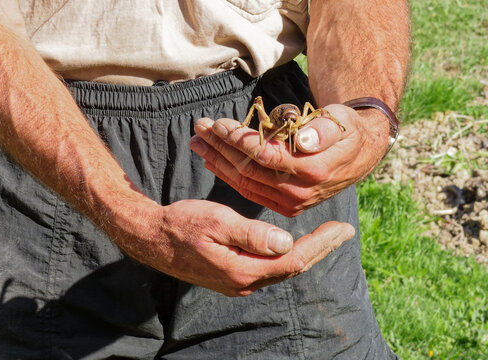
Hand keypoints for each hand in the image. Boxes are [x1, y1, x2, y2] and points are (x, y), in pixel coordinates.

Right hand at [139, 200, 353, 296]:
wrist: (152, 239)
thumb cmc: (182, 224)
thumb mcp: (217, 222)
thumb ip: (252, 234)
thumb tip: (287, 243)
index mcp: (242, 270)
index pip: (292, 260)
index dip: (321, 245)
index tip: (342, 229)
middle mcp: (242, 283)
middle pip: (290, 268)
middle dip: (320, 249)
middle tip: (343, 232)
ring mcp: (236, 283)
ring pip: (279, 270)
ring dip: (304, 253)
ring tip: (326, 237)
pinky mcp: (230, 277)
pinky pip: (265, 269)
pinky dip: (284, 257)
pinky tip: (292, 245)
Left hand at [189, 104, 387, 216]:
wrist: (359, 155)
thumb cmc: (346, 131)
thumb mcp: (341, 122)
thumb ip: (323, 129)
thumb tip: (304, 139)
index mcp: (313, 171)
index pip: (265, 156)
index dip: (239, 140)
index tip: (218, 123)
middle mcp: (299, 192)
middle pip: (249, 169)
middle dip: (220, 146)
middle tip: (199, 127)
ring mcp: (290, 203)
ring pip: (244, 181)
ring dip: (217, 159)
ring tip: (197, 140)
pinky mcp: (284, 206)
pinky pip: (249, 191)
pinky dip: (228, 175)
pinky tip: (211, 160)